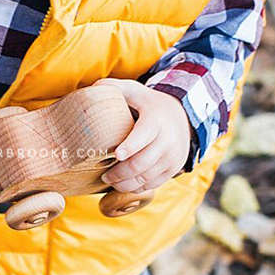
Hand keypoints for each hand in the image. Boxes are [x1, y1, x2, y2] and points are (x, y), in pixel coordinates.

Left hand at [92, 78, 190, 193]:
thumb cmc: (149, 105)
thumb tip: (92, 89)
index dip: (131, 145)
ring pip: (147, 177)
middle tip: (104, 175)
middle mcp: (169, 139)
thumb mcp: (134, 91)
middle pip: (143, 162)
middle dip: (120, 172)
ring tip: (111, 180)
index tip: (116, 154)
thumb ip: (114, 87)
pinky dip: (137, 187)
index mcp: (156, 118)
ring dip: (126, 183)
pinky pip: (154, 184)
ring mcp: (173, 156)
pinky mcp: (174, 168)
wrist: (182, 117)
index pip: (145, 133)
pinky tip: (124, 184)